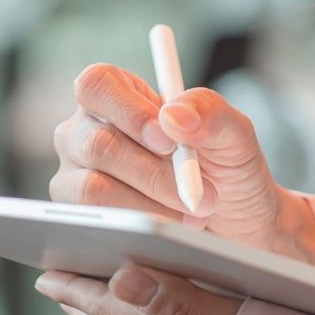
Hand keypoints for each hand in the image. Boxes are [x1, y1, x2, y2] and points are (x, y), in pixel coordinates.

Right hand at [50, 63, 314, 264]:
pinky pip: (95, 223)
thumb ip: (209, 111)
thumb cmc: (228, 172)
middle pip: (96, 144)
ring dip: (149, 205)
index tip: (167, 141)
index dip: (127, 111)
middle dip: (154, 175)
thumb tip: (173, 117)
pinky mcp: (78, 218)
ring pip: (91, 189)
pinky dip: (139, 227)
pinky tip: (170, 229)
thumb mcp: (233, 133)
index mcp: (118, 95)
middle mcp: (86, 132)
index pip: (98, 85)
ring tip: (190, 214)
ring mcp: (76, 176)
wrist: (238, 229)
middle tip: (198, 194)